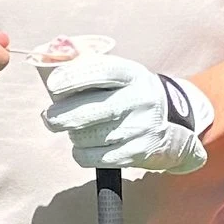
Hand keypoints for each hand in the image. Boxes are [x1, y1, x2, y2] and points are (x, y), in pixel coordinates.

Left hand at [40, 51, 210, 173]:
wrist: (175, 123)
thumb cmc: (132, 94)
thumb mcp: (121, 75)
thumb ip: (88, 69)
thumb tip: (48, 65)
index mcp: (132, 74)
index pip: (101, 71)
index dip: (72, 77)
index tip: (52, 86)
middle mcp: (139, 100)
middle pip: (90, 112)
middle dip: (60, 116)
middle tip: (49, 118)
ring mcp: (139, 128)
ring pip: (88, 137)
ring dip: (73, 135)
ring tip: (75, 130)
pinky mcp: (137, 153)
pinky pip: (94, 158)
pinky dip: (81, 153)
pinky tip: (85, 146)